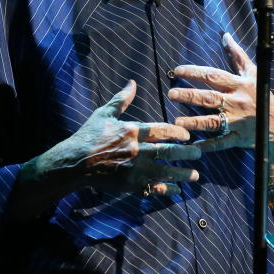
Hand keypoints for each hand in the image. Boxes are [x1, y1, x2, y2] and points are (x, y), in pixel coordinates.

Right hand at [40, 80, 200, 195]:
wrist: (74, 163)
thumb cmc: (88, 136)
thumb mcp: (104, 114)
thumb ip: (122, 100)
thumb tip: (133, 82)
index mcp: (131, 131)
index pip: (162, 130)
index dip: (178, 132)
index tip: (187, 134)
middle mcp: (136, 150)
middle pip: (168, 151)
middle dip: (187, 153)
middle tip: (199, 153)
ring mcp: (134, 169)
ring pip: (165, 172)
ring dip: (182, 174)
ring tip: (195, 175)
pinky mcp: (129, 185)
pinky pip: (152, 188)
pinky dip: (166, 190)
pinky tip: (176, 191)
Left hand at [168, 33, 273, 173]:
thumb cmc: (262, 97)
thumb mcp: (253, 74)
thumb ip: (237, 56)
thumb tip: (225, 36)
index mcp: (240, 85)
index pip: (213, 76)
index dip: (195, 72)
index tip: (177, 71)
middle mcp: (237, 102)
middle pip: (210, 98)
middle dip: (190, 96)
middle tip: (171, 94)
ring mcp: (237, 122)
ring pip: (213, 122)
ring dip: (194, 122)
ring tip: (177, 121)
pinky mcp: (238, 138)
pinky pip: (220, 143)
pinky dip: (207, 145)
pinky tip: (192, 146)